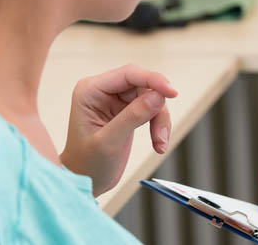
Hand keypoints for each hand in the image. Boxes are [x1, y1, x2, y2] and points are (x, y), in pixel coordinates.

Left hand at [60, 64, 177, 195]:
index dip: (153, 80)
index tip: (172, 93)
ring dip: (160, 120)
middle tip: (161, 134)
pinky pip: (152, 109)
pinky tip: (158, 144)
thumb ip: (132, 117)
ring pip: (152, 97)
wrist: (85, 181)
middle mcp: (103, 90)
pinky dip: (159, 125)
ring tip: (160, 143)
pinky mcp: (127, 110)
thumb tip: (158, 95)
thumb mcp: (108, 142)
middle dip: (157, 108)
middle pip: (144, 85)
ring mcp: (115, 100)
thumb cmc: (87, 164)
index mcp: (90, 91)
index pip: (128, 74)